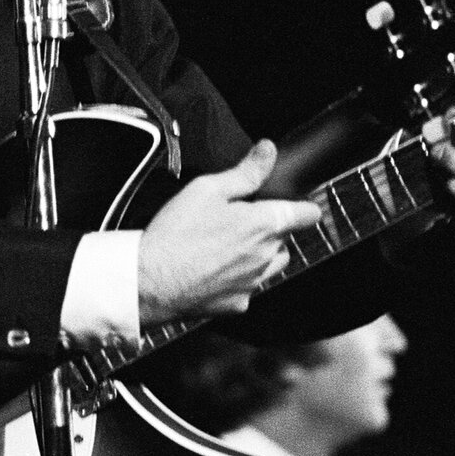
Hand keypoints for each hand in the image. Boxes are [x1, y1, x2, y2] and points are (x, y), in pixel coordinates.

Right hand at [137, 140, 322, 325]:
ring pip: (270, 266)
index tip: (298, 206)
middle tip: (237, 224)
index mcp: (263, 224)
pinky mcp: (238, 304)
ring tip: (225, 247)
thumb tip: (268, 151)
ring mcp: (253, 283)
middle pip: (284, 241)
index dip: (304, 207)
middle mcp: (265, 256)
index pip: (306, 215)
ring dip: (259, 256)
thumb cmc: (175, 234)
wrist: (148, 280)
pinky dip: (238, 280)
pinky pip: (249, 289)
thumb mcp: (208, 189)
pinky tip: (213, 271)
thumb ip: (245, 172)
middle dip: (270, 231)